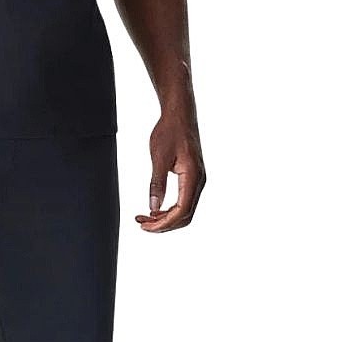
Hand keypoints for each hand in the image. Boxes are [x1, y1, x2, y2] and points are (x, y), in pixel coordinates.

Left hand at [135, 106, 205, 231]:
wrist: (180, 115)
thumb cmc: (170, 132)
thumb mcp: (159, 157)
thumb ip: (157, 183)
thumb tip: (153, 207)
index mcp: (193, 177)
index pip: (182, 211)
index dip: (164, 223)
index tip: (146, 226)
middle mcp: (199, 182)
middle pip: (185, 215)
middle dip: (163, 224)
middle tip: (142, 224)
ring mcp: (197, 180)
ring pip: (185, 210)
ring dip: (165, 217)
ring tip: (144, 218)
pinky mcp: (192, 178)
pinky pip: (184, 200)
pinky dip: (169, 209)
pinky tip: (155, 208)